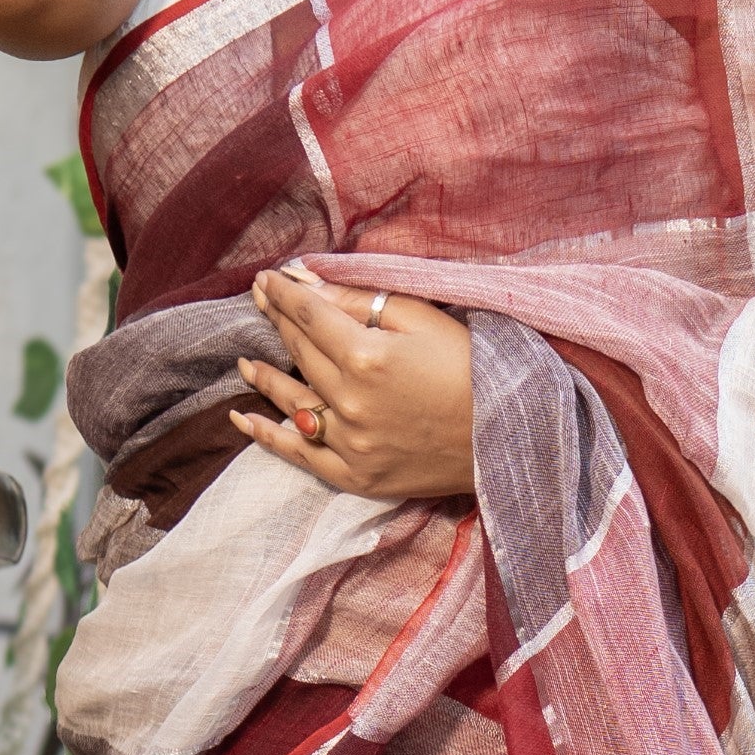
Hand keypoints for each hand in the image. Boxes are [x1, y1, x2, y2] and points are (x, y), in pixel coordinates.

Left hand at [233, 264, 474, 502]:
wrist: (511, 438)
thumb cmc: (474, 369)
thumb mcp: (423, 320)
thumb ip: (361, 300)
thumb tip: (308, 284)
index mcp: (366, 356)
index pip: (309, 315)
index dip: (283, 294)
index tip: (265, 279)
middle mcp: (350, 400)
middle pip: (300, 352)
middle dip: (277, 322)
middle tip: (259, 302)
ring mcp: (350, 443)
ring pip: (292, 400)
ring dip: (264, 377)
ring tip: (244, 362)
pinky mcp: (356, 475)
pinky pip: (299, 454)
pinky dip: (268, 436)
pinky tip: (243, 420)